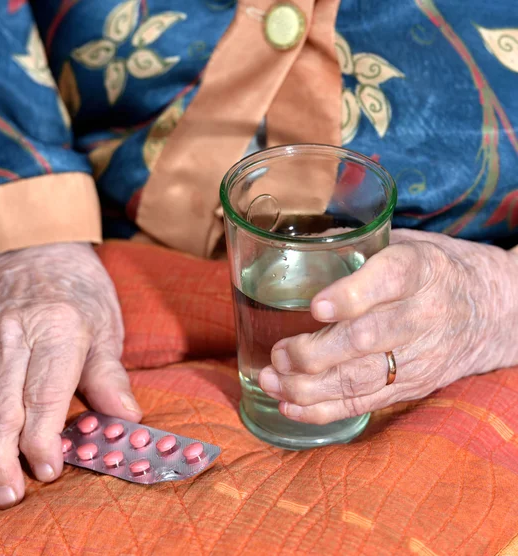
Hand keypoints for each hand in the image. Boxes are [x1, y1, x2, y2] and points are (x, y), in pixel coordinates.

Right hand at [0, 243, 140, 508]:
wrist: (36, 254)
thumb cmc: (80, 295)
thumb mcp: (106, 329)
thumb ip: (110, 376)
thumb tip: (127, 420)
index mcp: (57, 328)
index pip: (43, 395)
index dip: (43, 440)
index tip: (48, 472)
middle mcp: (13, 333)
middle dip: (1, 460)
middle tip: (10, 496)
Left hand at [258, 229, 517, 423]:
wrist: (494, 311)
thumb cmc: (435, 271)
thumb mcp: (408, 243)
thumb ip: (357, 244)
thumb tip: (293, 243)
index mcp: (420, 269)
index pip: (388, 280)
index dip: (351, 296)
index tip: (316, 307)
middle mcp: (422, 314)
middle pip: (367, 339)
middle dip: (315, 353)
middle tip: (279, 353)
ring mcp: (419, 356)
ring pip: (361, 378)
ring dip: (309, 386)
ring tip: (271, 380)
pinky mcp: (411, 385)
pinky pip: (365, 402)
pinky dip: (324, 409)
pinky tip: (290, 405)